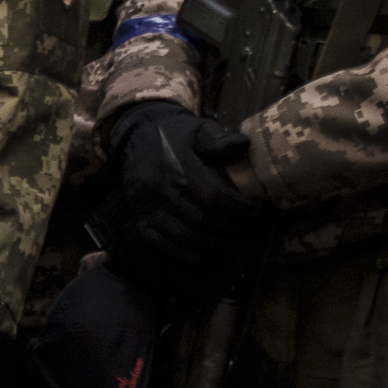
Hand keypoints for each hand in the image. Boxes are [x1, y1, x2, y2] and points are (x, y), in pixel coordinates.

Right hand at [101, 100, 273, 295]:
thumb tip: (242, 145)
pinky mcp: (137, 215)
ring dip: (209, 244)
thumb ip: (219, 138)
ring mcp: (145, 204)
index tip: (252, 212)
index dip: (236, 209)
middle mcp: (158, 188)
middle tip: (246, 231)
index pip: (213, 197)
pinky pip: (156, 241)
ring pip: (181, 234)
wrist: (136, 134)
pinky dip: (178, 253)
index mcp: (176, 166)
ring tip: (230, 244)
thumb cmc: (175, 134)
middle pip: (200, 219)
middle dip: (228, 229)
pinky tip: (197, 258)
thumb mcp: (198, 129)